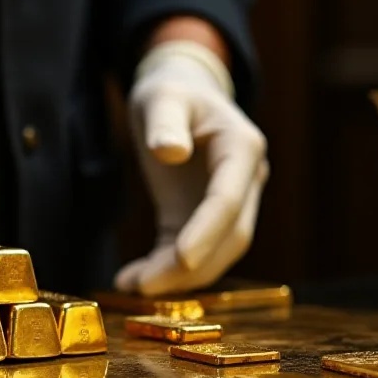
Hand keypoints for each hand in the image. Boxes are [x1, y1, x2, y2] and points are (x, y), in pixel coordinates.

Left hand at [115, 41, 268, 294]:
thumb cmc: (171, 91)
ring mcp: (228, 203)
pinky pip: (190, 252)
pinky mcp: (201, 217)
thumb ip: (165, 121)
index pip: (228, 199)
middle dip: (191, 266)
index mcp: (241, 147)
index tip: (182, 258)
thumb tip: (169, 152)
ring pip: (216, 253)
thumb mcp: (161, 96)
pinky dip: (166, 270)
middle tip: (146, 285)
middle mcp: (244, 180)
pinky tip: (133, 279)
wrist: (180, 93)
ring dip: (179, 277)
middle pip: (230, 236)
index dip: (207, 231)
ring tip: (133, 285)